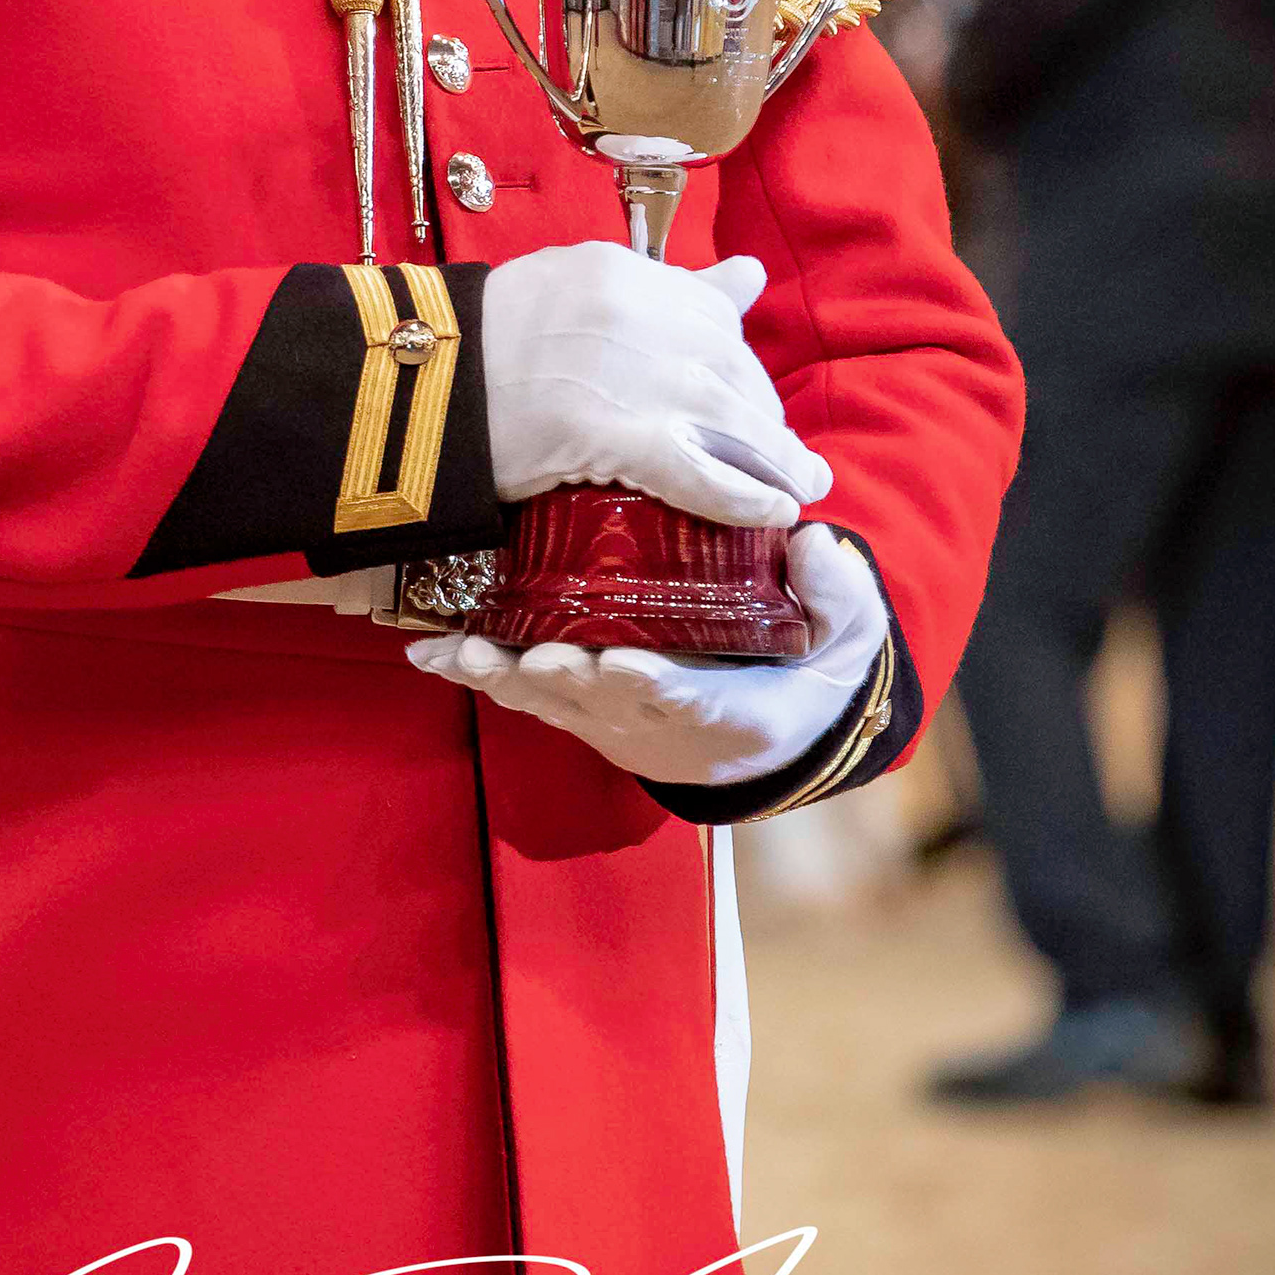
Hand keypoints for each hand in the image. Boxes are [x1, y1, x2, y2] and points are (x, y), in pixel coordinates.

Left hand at [405, 524, 886, 789]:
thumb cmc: (811, 671)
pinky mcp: (580, 707)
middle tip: (533, 657)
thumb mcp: (847, 636)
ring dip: (505, 679)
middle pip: (604, 705)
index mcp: (733, 711)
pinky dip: (477, 674)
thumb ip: (834, 594)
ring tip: (461, 653)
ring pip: (552, 704)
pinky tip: (427, 654)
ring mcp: (614, 721)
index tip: (625, 665)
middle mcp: (662, 727)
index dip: (655, 685)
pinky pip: (523, 695)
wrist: (776, 733)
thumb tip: (810, 540)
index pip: (691, 698)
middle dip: (566, 680)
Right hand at [480, 246, 831, 531]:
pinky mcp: (611, 433)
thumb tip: (749, 276)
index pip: (712, 315)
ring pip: (731, 419)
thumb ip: (654, 288)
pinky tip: (771, 514)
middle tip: (781, 458)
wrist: (405, 385)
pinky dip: (744, 497)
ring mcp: (627, 372)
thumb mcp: (567, 288)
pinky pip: (700, 471)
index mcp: (618, 271)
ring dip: (776, 462)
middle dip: (764, 418)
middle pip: (731, 368)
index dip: (741, 368)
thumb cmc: (470, 346)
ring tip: (797, 490)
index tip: (750, 402)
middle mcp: (635, 311)